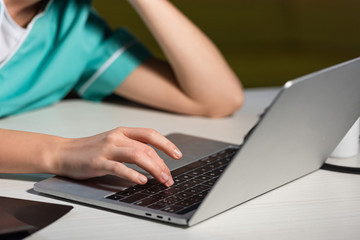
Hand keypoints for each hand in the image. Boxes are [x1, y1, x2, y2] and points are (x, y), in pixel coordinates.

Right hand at [52, 127, 181, 186]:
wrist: (63, 151)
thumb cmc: (89, 149)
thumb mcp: (113, 142)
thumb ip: (131, 147)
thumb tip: (154, 160)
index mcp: (122, 131)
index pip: (150, 134)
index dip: (166, 144)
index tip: (177, 155)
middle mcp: (117, 137)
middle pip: (147, 148)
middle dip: (162, 164)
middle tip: (169, 177)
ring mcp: (107, 149)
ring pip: (137, 155)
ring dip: (154, 169)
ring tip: (162, 180)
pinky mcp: (98, 162)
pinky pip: (119, 167)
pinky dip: (132, 174)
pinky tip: (141, 180)